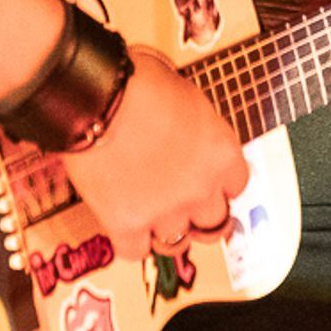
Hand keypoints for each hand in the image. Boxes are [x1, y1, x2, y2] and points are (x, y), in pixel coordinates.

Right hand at [64, 48, 248, 259]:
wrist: (93, 94)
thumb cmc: (134, 79)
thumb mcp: (182, 90)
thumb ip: (193, 122)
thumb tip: (184, 124)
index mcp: (220, 150)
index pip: (238, 185)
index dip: (219, 183)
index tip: (209, 180)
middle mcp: (200, 186)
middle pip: (214, 221)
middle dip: (198, 212)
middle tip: (182, 202)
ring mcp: (165, 210)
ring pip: (176, 242)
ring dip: (165, 229)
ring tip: (150, 211)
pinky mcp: (127, 224)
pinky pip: (136, 250)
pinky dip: (131, 240)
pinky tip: (124, 223)